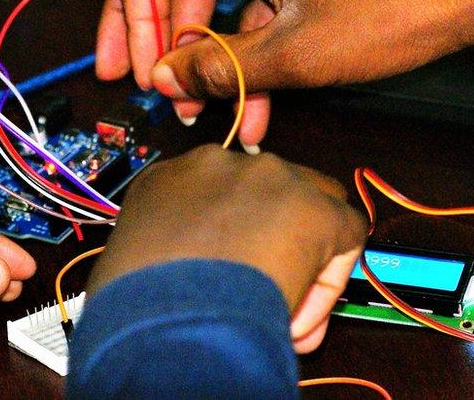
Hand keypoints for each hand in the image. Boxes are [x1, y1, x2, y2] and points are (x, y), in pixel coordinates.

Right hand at [87, 145, 366, 352]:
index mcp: (167, 178)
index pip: (213, 196)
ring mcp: (267, 178)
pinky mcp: (311, 205)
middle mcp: (217, 166)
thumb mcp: (130, 262)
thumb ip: (165, 255)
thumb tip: (188, 278)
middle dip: (271, 235)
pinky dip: (329, 277)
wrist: (165, 308)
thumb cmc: (136, 297)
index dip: (231, 239)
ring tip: (283, 299)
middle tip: (264, 282)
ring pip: (309, 204)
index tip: (230, 272)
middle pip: (264, 191)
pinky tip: (300, 307)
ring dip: (303, 250)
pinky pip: (342, 235)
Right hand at [97, 0, 473, 142]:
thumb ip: (217, 66)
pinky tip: (253, 98)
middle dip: (154, 30)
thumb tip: (169, 78)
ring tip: (207, 108)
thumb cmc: (401, 0)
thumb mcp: (292, 52)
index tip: (137, 67)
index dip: (130, 16)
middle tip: (144, 79)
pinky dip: (243, 42)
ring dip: (204, 48)